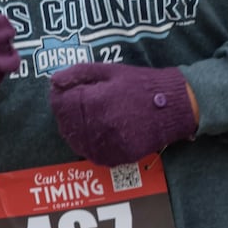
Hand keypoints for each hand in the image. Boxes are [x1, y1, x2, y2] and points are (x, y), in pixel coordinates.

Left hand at [49, 63, 197, 165]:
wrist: (174, 106)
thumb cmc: (142, 85)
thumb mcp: (112, 70)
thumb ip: (80, 73)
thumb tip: (53, 80)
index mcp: (96, 101)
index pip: (61, 103)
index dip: (61, 97)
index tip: (67, 92)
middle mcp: (99, 125)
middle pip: (66, 124)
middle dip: (68, 114)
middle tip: (82, 106)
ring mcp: (108, 144)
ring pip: (77, 142)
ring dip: (78, 131)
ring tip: (92, 119)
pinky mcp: (117, 157)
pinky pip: (93, 154)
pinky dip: (92, 145)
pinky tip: (101, 133)